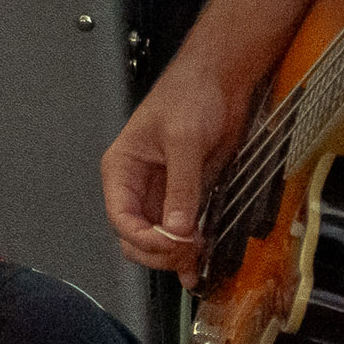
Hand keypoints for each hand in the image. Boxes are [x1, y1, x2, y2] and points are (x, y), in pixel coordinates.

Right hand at [100, 63, 251, 287]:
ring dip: (173, 256)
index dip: (143, 238)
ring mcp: (161, 193)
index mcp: (122, 168)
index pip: (121, 217)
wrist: (222, 80)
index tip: (171, 245)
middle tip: (187, 252)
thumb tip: (176, 227)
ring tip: (196, 261)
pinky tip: (197, 264)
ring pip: (156, 240)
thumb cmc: (191, 93)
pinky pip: (179, 232)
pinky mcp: (185, 196)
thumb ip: (181, 185)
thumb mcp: (184, 139)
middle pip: (134, 237)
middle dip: (157, 251)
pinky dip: (187, 250)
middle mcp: (137, 185)